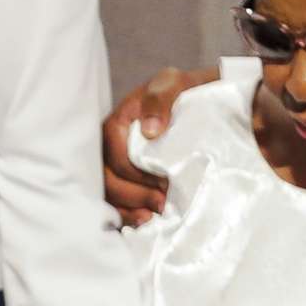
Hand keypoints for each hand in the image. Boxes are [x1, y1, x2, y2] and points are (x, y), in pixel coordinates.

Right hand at [103, 66, 218, 224]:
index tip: (162, 181)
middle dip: (132, 194)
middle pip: (107, 177)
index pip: (113, 152)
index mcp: (117, 123)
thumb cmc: (183, 93)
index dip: (133, 171)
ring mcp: (118, 165)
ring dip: (127, 209)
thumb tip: (149, 130)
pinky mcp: (129, 179)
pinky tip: (146, 221)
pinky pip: (118, 201)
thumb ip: (159, 100)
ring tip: (151, 218)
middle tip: (162, 204)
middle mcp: (111, 147)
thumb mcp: (172, 85)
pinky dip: (128, 214)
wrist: (198, 102)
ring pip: (109, 193)